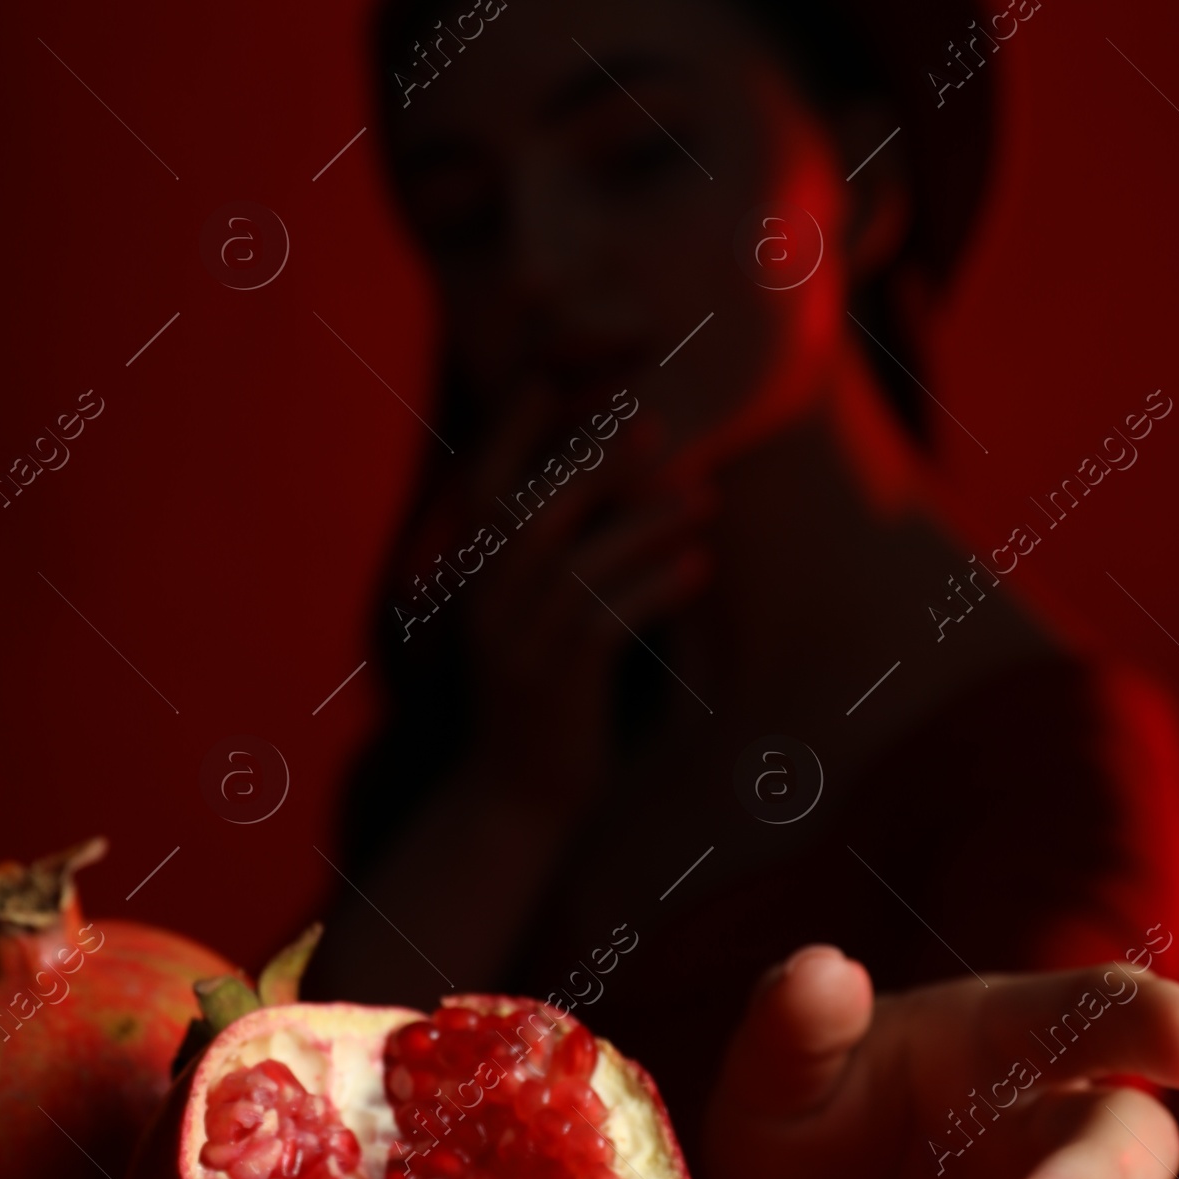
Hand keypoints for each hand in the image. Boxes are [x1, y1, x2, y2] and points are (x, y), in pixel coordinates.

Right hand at [403, 383, 712, 814]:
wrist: (516, 799)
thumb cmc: (543, 693)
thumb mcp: (535, 615)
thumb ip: (557, 553)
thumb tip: (617, 477)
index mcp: (472, 577)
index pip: (484, 483)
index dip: (521, 428)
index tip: (574, 379)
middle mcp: (483, 604)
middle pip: (533, 509)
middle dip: (596, 460)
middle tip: (658, 421)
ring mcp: (515, 645)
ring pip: (577, 563)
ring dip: (645, 522)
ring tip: (706, 495)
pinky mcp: (555, 685)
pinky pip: (606, 622)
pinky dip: (656, 588)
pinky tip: (701, 566)